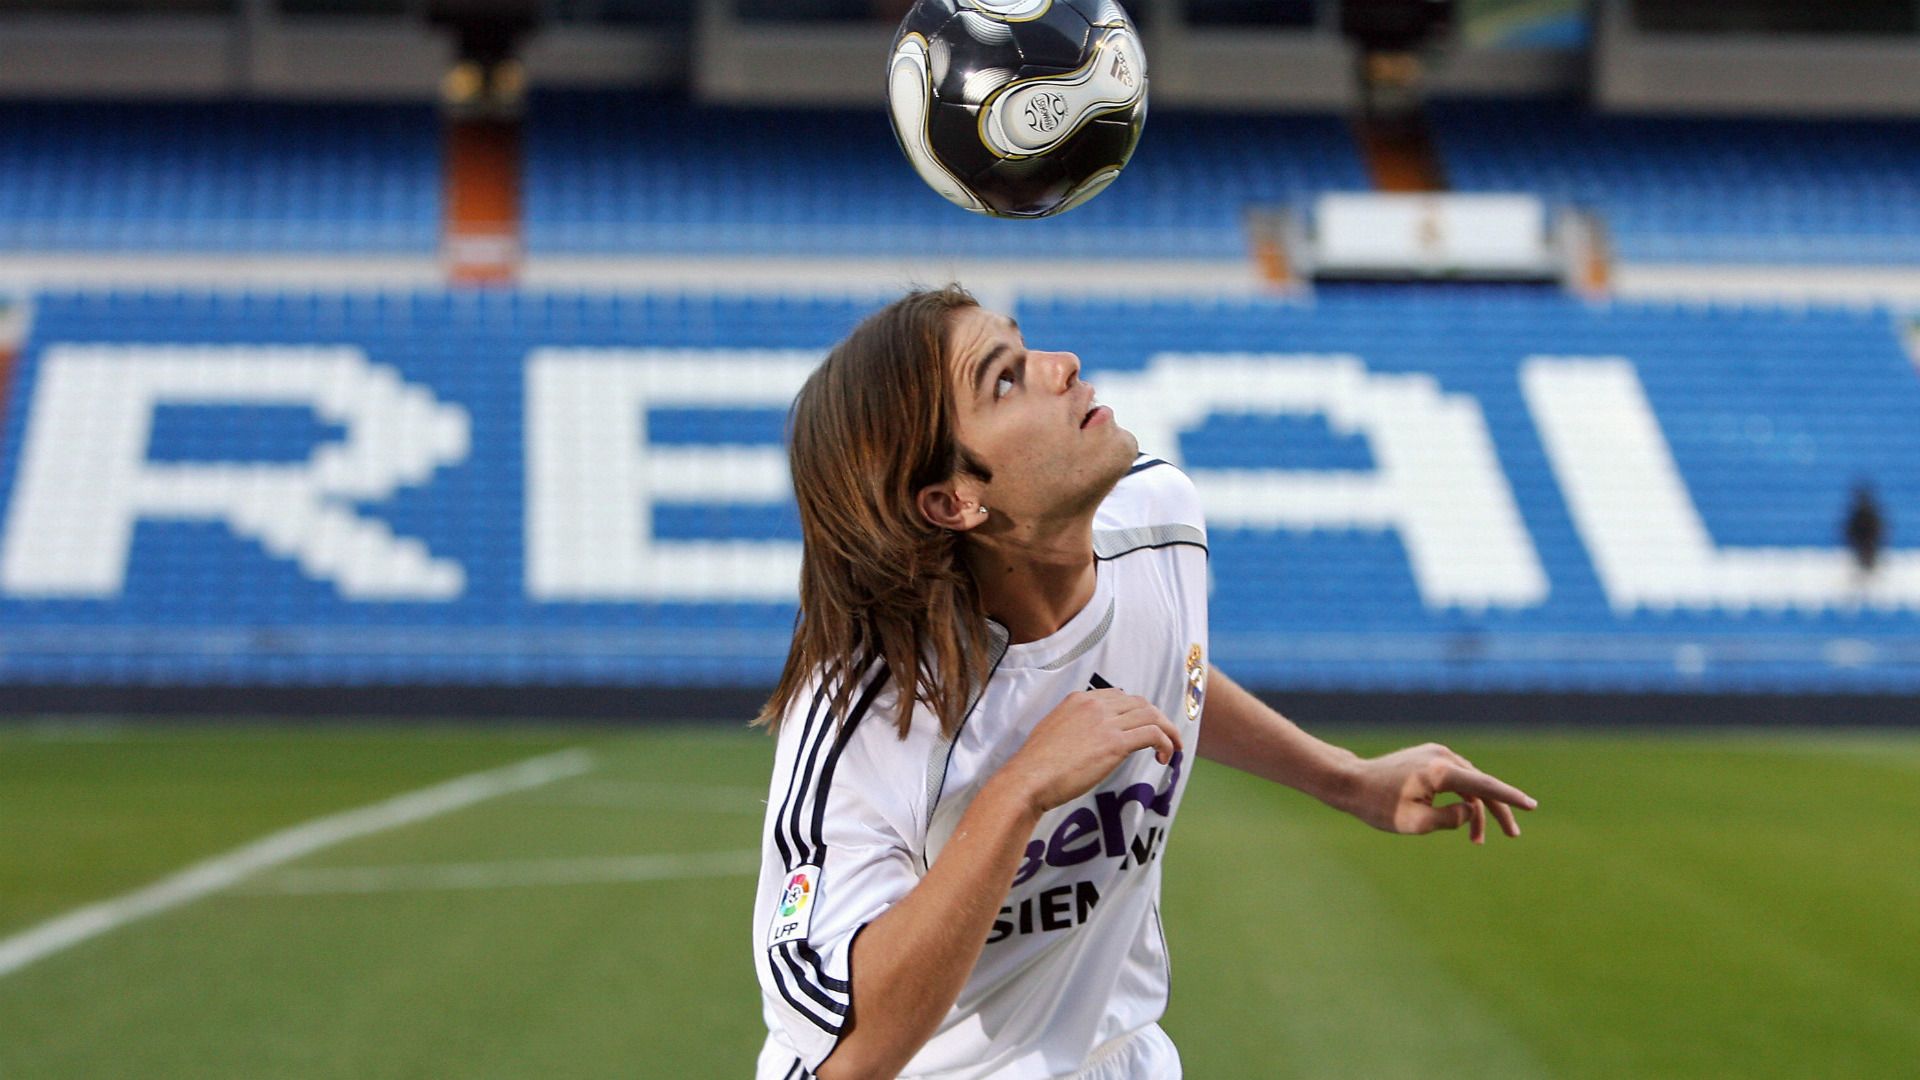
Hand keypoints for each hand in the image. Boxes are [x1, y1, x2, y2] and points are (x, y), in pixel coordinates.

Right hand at [1000, 690, 1181, 814]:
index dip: (1137, 711)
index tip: (1143, 726)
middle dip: (1157, 718)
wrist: (1029, 778)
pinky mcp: (1114, 744)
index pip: (1119, 696)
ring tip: (1172, 747)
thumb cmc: (1036, 765)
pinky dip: (1165, 742)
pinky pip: (1153, 734)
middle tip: (1165, 737)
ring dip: (1168, 730)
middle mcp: (1095, 705)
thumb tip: (1090, 739)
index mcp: (1078, 700)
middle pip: (1140, 703)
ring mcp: (1105, 723)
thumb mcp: (1054, 732)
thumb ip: (1075, 727)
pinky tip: (1164, 756)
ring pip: (1151, 715)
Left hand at [1348, 742, 1536, 843]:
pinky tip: (1464, 820)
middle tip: (1513, 835)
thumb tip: (1471, 811)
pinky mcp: (1430, 758)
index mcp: (1439, 771)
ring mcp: (1436, 754)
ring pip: (1469, 784)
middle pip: (1481, 785)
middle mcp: (1442, 757)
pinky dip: (1462, 798)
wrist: (1351, 782)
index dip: (1509, 797)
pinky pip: (1456, 780)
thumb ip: (1449, 819)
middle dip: (1497, 811)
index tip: (1531, 805)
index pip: (1484, 785)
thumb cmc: (1378, 805)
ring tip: (1477, 842)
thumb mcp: (1414, 823)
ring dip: (1476, 810)